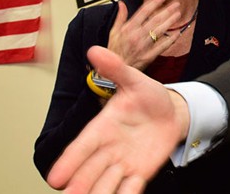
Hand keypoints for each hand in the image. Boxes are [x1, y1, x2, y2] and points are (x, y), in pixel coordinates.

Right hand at [47, 46, 189, 192]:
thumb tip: (96, 49)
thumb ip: (116, 69)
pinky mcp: (139, 174)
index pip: (82, 146)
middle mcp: (108, 149)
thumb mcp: (136, 81)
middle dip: (81, 182)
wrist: (173, 112)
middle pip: (90, 169)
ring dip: (99, 192)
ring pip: (106, 182)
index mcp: (102, 127)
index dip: (69, 161)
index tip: (56, 178)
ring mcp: (123, 163)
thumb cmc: (149, 97)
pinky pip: (130, 188)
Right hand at [108, 0, 182, 70]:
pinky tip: (177, 33)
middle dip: (167, 10)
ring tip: (178, 14)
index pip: (144, 11)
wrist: (115, 69)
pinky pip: (162, 46)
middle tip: (175, 4)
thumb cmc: (114, 51)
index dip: (154, 2)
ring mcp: (144, 46)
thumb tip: (121, 4)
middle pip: (155, 20)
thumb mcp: (113, 32)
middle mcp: (137, 36)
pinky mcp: (149, 56)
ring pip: (160, 31)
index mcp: (128, 28)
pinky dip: (171, 40)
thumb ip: (120, 17)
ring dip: (170, 21)